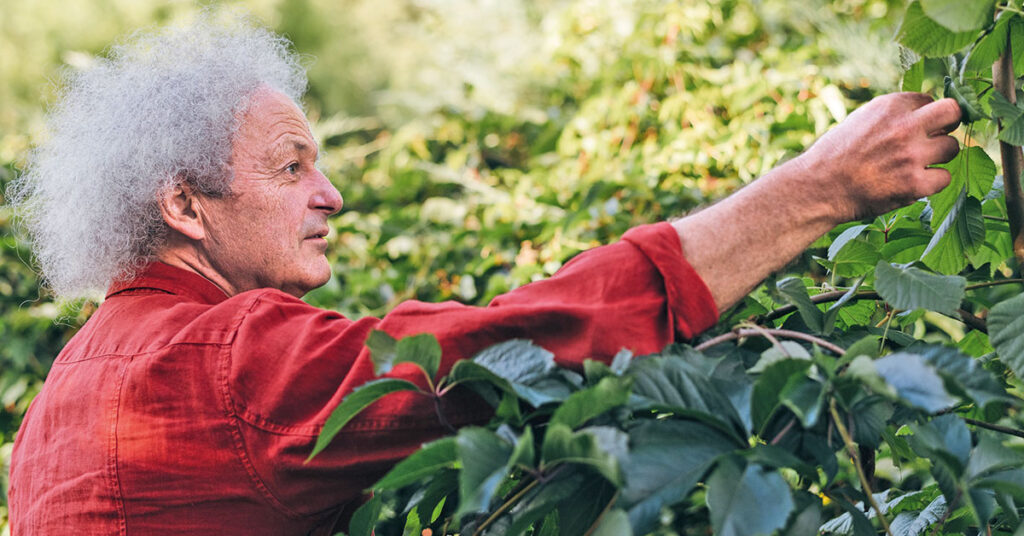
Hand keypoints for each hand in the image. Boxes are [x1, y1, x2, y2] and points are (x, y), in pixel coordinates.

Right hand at [801, 93, 961, 222]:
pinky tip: (912, 184)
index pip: (928, 100)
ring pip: (952, 148)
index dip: (923, 116)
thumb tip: (923, 115)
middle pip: (953, 113)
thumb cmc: (835, 156)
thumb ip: (892, 115)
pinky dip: (931, 182)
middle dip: (949, 124)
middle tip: (936, 137)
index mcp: (890, 106)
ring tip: (914, 166)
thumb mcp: (860, 120)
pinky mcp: (914, 184)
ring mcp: (912, 156)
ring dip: (938, 157)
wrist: (817, 188)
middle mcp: (904, 126)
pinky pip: (944, 178)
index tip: (914, 129)